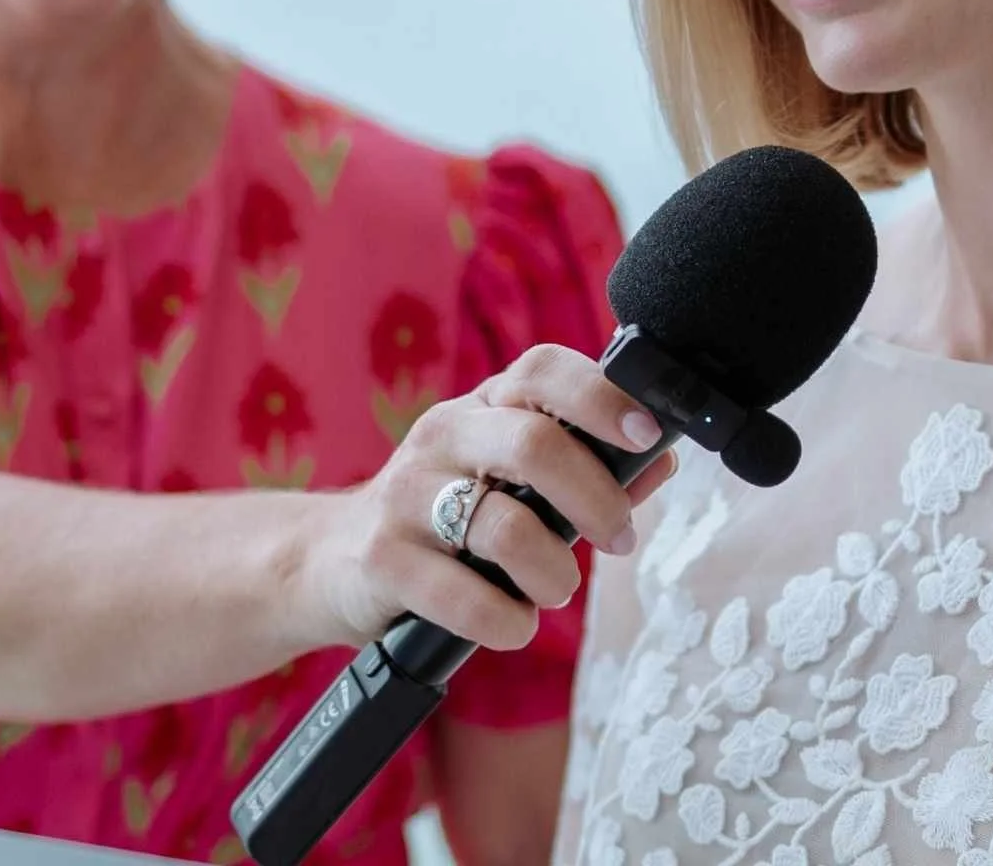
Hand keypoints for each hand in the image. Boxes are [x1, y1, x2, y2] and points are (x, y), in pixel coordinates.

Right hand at [294, 344, 679, 652]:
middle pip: (532, 442)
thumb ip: (588, 471)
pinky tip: (510, 623)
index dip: (600, 395)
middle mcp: (441, 435)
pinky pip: (460, 594)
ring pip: (503, 525)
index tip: (646, 432)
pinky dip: (504, 620)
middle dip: (596, 498)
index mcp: (482, 407)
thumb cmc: (445, 521)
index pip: (541, 369)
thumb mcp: (512, 485)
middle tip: (619, 538)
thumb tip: (661, 456)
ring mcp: (404, 494)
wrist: (330, 562)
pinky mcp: (380, 557)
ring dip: (553, 573)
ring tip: (553, 591)